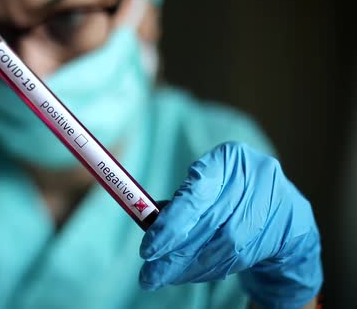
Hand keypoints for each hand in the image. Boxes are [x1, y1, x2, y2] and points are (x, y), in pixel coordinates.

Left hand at [139, 142, 321, 308]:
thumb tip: (148, 228)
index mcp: (227, 158)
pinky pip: (241, 258)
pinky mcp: (287, 230)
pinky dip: (211, 270)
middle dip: (175, 253)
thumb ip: (178, 204)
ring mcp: (275, 203)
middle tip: (149, 274)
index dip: (171, 224)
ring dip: (191, 267)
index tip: (147, 249)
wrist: (285, 211)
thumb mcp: (204, 188)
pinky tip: (191, 274)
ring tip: (165, 277)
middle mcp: (255, 175)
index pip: (196, 194)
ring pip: (226, 246)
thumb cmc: (229, 196)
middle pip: (210, 224)